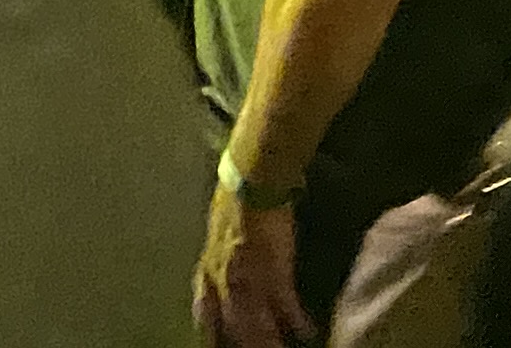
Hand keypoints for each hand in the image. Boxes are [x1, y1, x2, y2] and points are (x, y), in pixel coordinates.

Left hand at [197, 189, 311, 347]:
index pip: (204, 314)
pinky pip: (285, 305)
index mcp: (208, 270)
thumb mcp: (216, 232)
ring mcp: (249, 279)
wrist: (252, 179)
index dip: (211, 335)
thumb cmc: (234, 198)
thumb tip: (217, 271)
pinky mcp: (275, 272)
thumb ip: (216, 258)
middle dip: (245, 344)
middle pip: (233, 326)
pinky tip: (306, 331)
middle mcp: (224, 281)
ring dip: (269, 341)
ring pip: (256, 323)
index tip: (216, 346)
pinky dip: (295, 321)